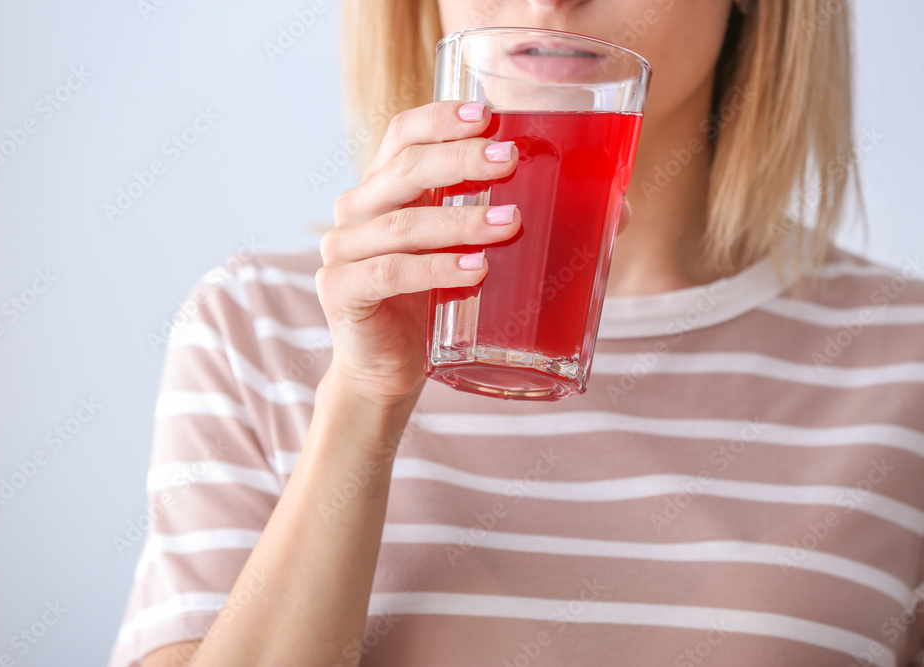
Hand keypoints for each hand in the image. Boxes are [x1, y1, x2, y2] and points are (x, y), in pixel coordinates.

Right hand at [316, 101, 520, 405]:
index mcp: (385, 189)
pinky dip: (436, 270)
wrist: (387, 369)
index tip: (488, 114)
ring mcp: (343, 251)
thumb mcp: (472, 253)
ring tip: (508, 222)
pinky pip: (390, 273)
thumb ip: (522, 224)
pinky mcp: (342, 292)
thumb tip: (620, 210)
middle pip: (404, 170)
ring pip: (401, 224)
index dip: (440, 118)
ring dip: (458, 220)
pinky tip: (476, 270)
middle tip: (510, 160)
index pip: (402, 135)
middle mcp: (357, 211)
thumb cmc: (435, 304)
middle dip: (460, 160)